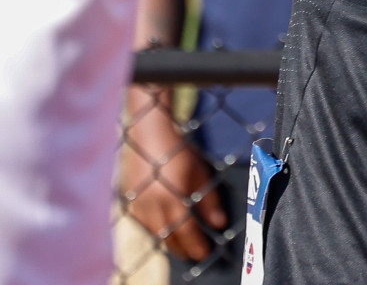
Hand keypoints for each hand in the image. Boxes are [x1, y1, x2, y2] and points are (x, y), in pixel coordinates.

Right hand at [122, 98, 225, 261]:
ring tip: (181, 244)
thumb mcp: (200, 173)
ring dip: (167, 240)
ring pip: (152, 232)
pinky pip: (142, 222)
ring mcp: (136, 204)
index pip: (185, 232)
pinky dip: (154, 228)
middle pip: (166, 237)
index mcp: (171, 199)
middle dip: (181, 248)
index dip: (195, 246)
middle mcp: (150, 206)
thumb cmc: (179, 150)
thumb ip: (209, 201)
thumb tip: (218, 224)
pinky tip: (164, 228)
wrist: (149, 133)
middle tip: (193, 253)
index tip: (204, 255)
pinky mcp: (128, 199)